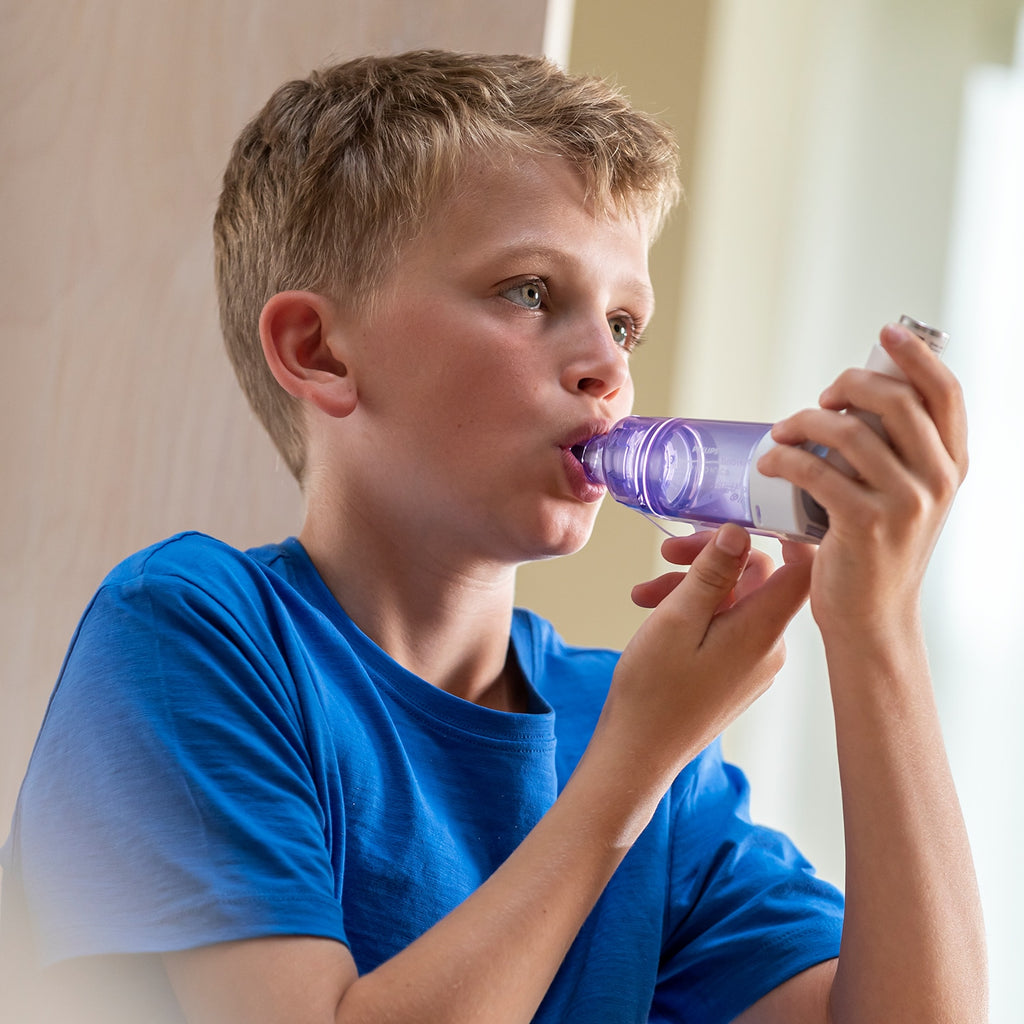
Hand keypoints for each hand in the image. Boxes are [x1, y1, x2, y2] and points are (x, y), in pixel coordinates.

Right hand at [596, 524, 811, 784]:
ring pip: (734, 600)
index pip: (803, 567)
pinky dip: (694, 612)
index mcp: (761, 631)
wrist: (639, 752)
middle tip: (669, 552)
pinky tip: (655, 611)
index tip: (752, 514)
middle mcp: (768, 647)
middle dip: (712, 558)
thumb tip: (738, 531)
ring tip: (645, 592)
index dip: (784, 534)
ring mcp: (753, 663)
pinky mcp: (735, 674)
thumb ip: (713, 572)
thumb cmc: (653, 692)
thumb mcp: (677, 618)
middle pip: (758, 578)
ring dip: (692, 586)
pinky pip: (725, 626)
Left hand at [758, 322, 967, 639]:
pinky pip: (816, 470)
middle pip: (893, 401)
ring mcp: (904, 503)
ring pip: (849, 432)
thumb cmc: (877, 553)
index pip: (945, 394)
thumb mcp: (904, 498)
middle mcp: (937, 481)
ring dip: (804, 422)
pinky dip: (785, 458)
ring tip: (782, 433)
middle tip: (818, 398)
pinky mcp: (864, 524)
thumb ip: (895, 454)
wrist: (871, 619)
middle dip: (847, 386)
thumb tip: (850, 404)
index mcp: (951, 466)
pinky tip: (769, 462)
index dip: (916, 356)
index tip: (884, 335)